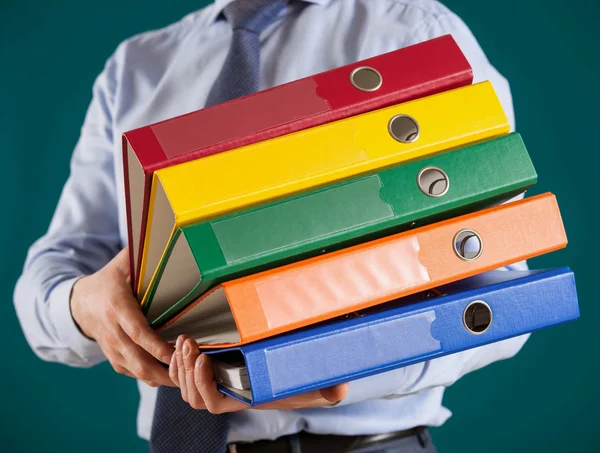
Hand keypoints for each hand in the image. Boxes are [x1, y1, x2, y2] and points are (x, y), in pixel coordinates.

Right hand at [70, 247, 174, 386]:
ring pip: (135, 371)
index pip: (136, 331)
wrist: (79, 303)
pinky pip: (132, 373)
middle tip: (189, 372)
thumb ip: (141, 256)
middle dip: (163, 369)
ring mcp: (111, 348)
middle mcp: (112, 331)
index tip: (175, 352)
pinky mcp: (113, 358)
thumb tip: (168, 239)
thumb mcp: (123, 264)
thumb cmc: (109, 281)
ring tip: (185, 378)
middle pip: (137, 358)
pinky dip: (151, 378)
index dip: (156, 345)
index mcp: (117, 307)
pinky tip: (171, 377)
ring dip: (160, 378)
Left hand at [170, 335, 348, 412]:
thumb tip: (339, 390)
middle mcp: (229, 395)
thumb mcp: (315, 385)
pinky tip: (182, 346)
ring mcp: (218, 385)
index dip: (206, 385)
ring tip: (185, 341)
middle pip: (194, 395)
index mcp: (247, 398)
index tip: (206, 359)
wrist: (293, 376)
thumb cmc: (299, 382)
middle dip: (188, 370)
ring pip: (186, 386)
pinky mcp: (212, 371)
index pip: (216, 403)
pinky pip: (184, 376)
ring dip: (181, 364)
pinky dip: (178, 363)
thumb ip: (328, 390)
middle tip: (190, 343)